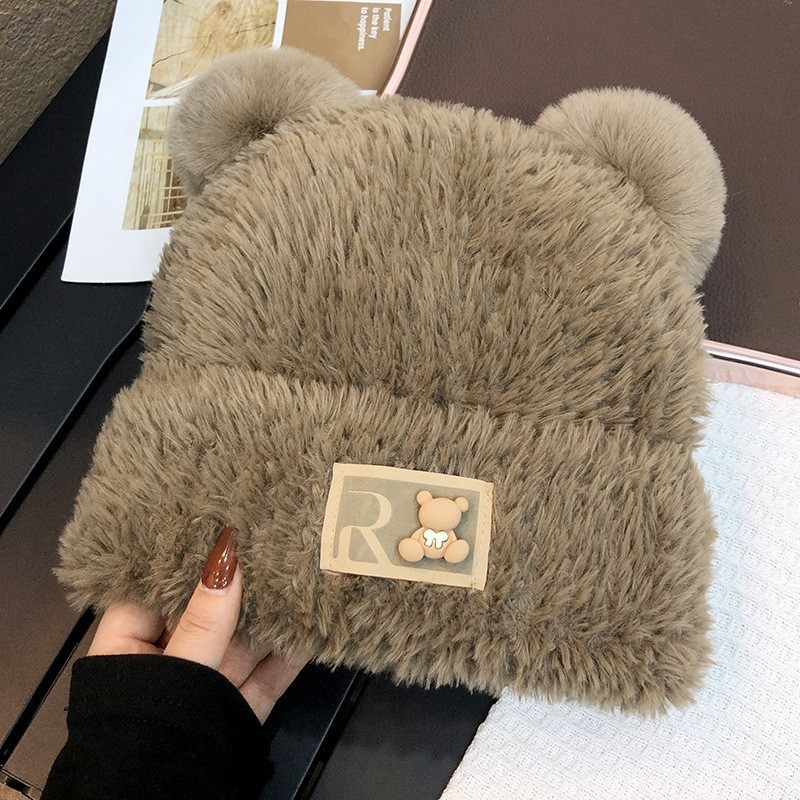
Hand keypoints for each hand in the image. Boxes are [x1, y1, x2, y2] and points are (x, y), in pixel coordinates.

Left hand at [88, 526, 303, 722]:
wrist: (164, 799)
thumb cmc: (150, 724)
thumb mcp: (175, 666)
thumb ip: (204, 615)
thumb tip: (228, 551)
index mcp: (134, 641)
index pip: (160, 585)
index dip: (190, 554)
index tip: (225, 520)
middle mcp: (174, 656)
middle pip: (213, 609)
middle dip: (245, 581)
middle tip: (278, 537)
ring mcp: (209, 681)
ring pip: (247, 639)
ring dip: (275, 612)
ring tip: (305, 570)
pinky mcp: (239, 705)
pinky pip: (269, 671)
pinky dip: (292, 651)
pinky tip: (317, 622)